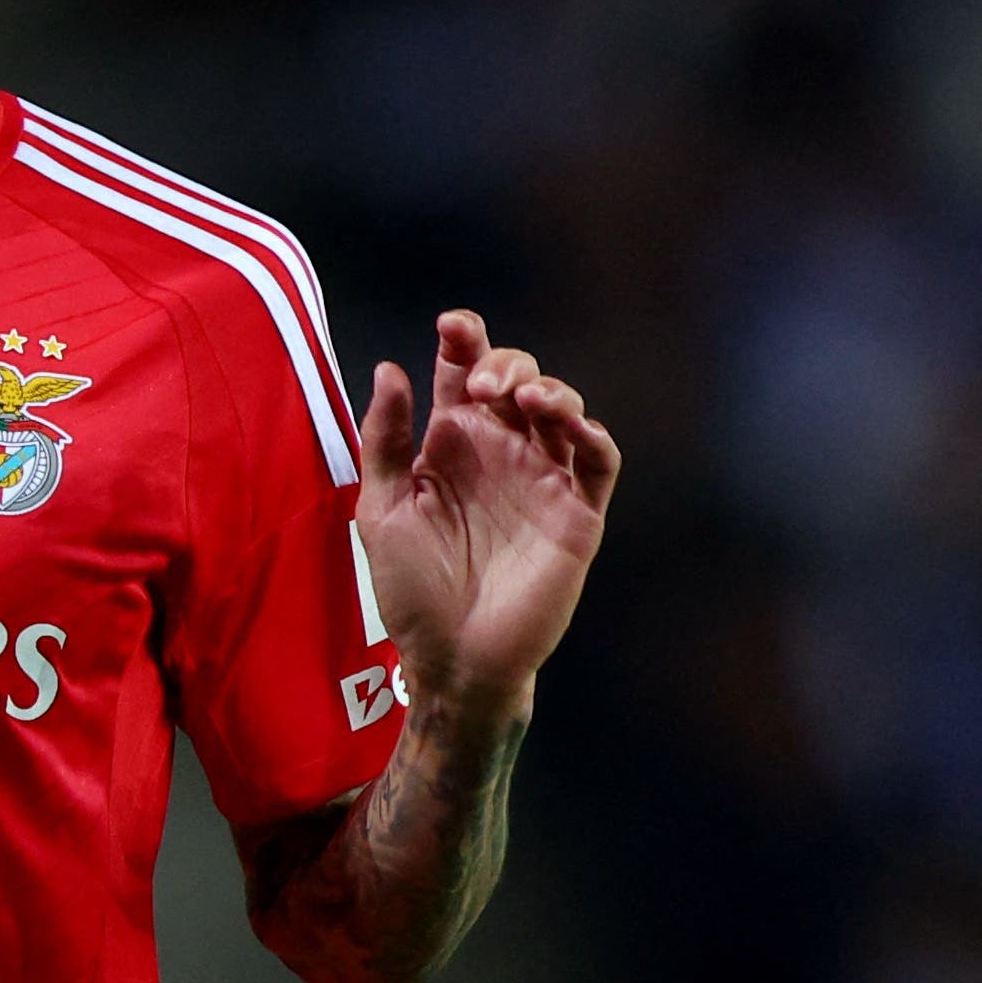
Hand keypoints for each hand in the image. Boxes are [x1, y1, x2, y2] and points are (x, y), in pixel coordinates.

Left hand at [355, 310, 618, 730]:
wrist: (452, 658)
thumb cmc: (412, 589)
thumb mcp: (382, 509)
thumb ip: (386, 441)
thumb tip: (388, 367)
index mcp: (452, 445)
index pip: (463, 374)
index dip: (464, 341)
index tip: (452, 324)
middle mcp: (500, 453)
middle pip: (516, 379)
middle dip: (504, 363)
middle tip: (481, 387)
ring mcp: (542, 481)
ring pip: (562, 411)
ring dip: (550, 390)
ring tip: (525, 399)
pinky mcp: (577, 515)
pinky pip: (599, 464)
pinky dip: (594, 437)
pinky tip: (573, 427)